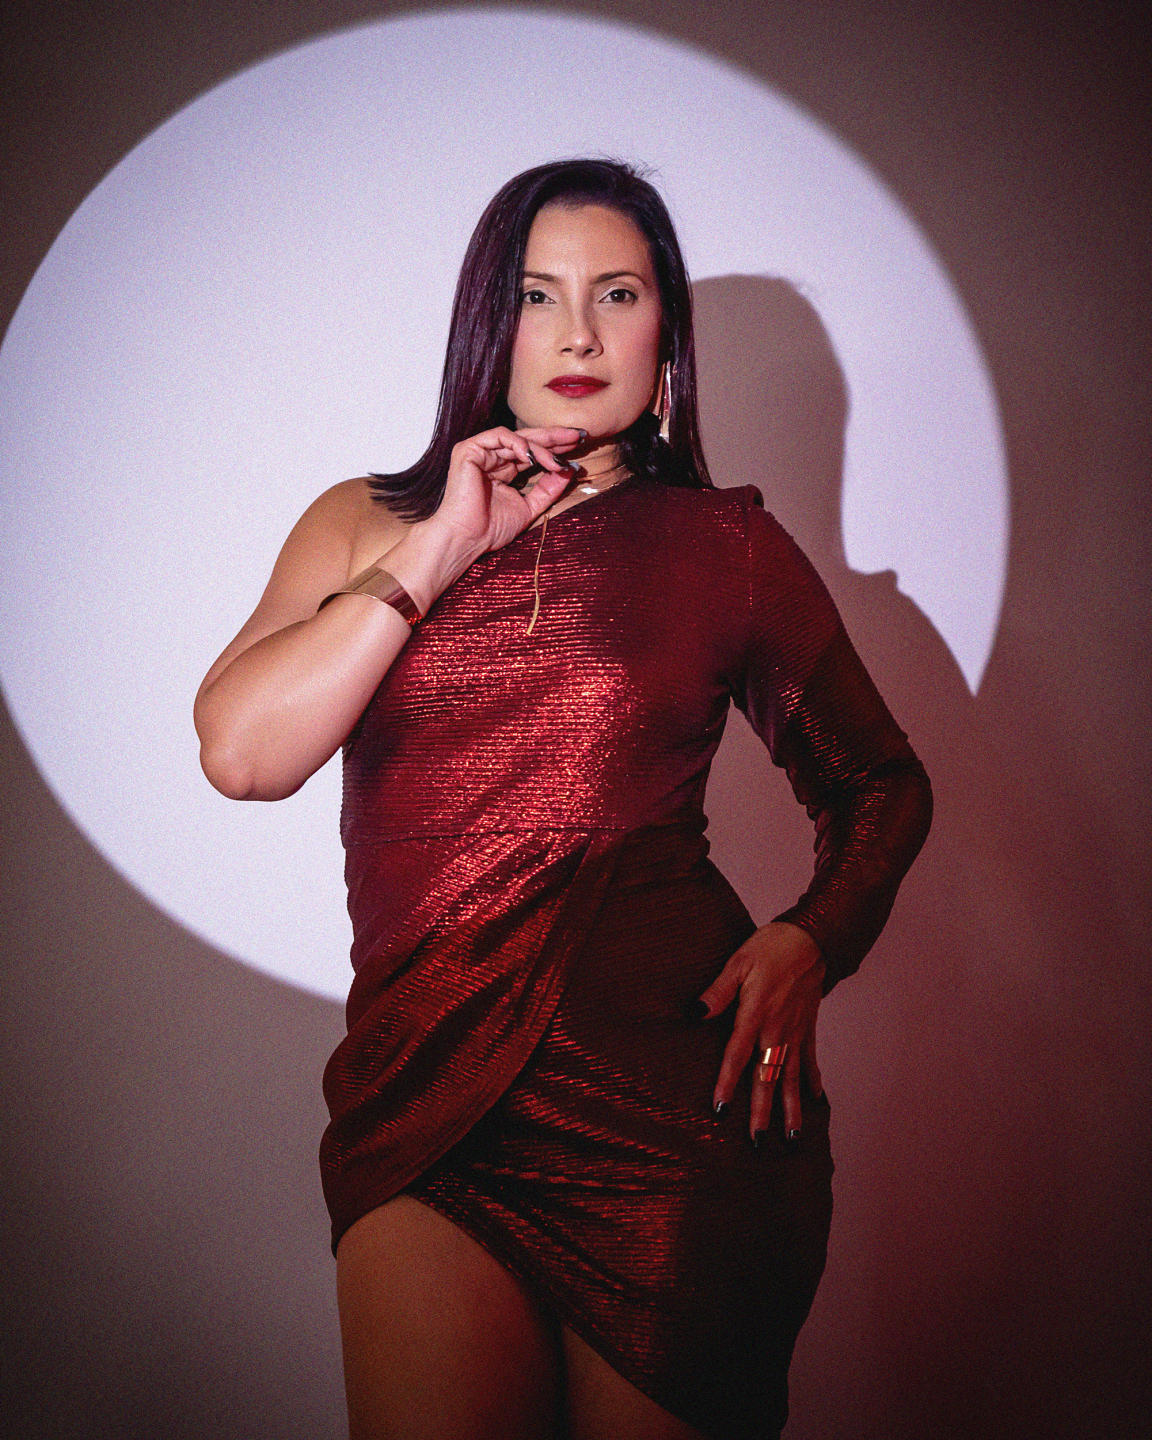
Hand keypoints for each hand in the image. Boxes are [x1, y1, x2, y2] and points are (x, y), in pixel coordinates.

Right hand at [433, 424, 585, 552]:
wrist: (467, 539)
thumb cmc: (490, 529)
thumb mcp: (529, 506)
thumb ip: (548, 489)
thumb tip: (570, 469)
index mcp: (503, 470)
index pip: (533, 452)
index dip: (555, 447)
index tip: (579, 445)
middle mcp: (492, 458)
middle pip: (528, 441)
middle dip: (554, 437)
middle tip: (579, 436)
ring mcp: (480, 452)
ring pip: (518, 439)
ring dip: (541, 447)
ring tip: (558, 459)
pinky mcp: (469, 449)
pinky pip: (499, 436)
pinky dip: (519, 444)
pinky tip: (533, 457)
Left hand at [695, 921, 825, 1142]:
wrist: (811, 939)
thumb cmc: (771, 947)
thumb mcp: (738, 962)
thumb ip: (718, 991)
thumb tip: (695, 1013)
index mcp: (756, 1014)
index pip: (738, 1055)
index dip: (728, 1082)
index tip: (721, 1109)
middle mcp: (777, 1030)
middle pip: (767, 1077)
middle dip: (762, 1111)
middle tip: (757, 1142)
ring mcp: (796, 1032)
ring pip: (791, 1078)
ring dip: (791, 1109)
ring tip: (791, 1138)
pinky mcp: (808, 1029)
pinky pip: (810, 1062)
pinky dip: (812, 1083)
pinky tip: (815, 1102)